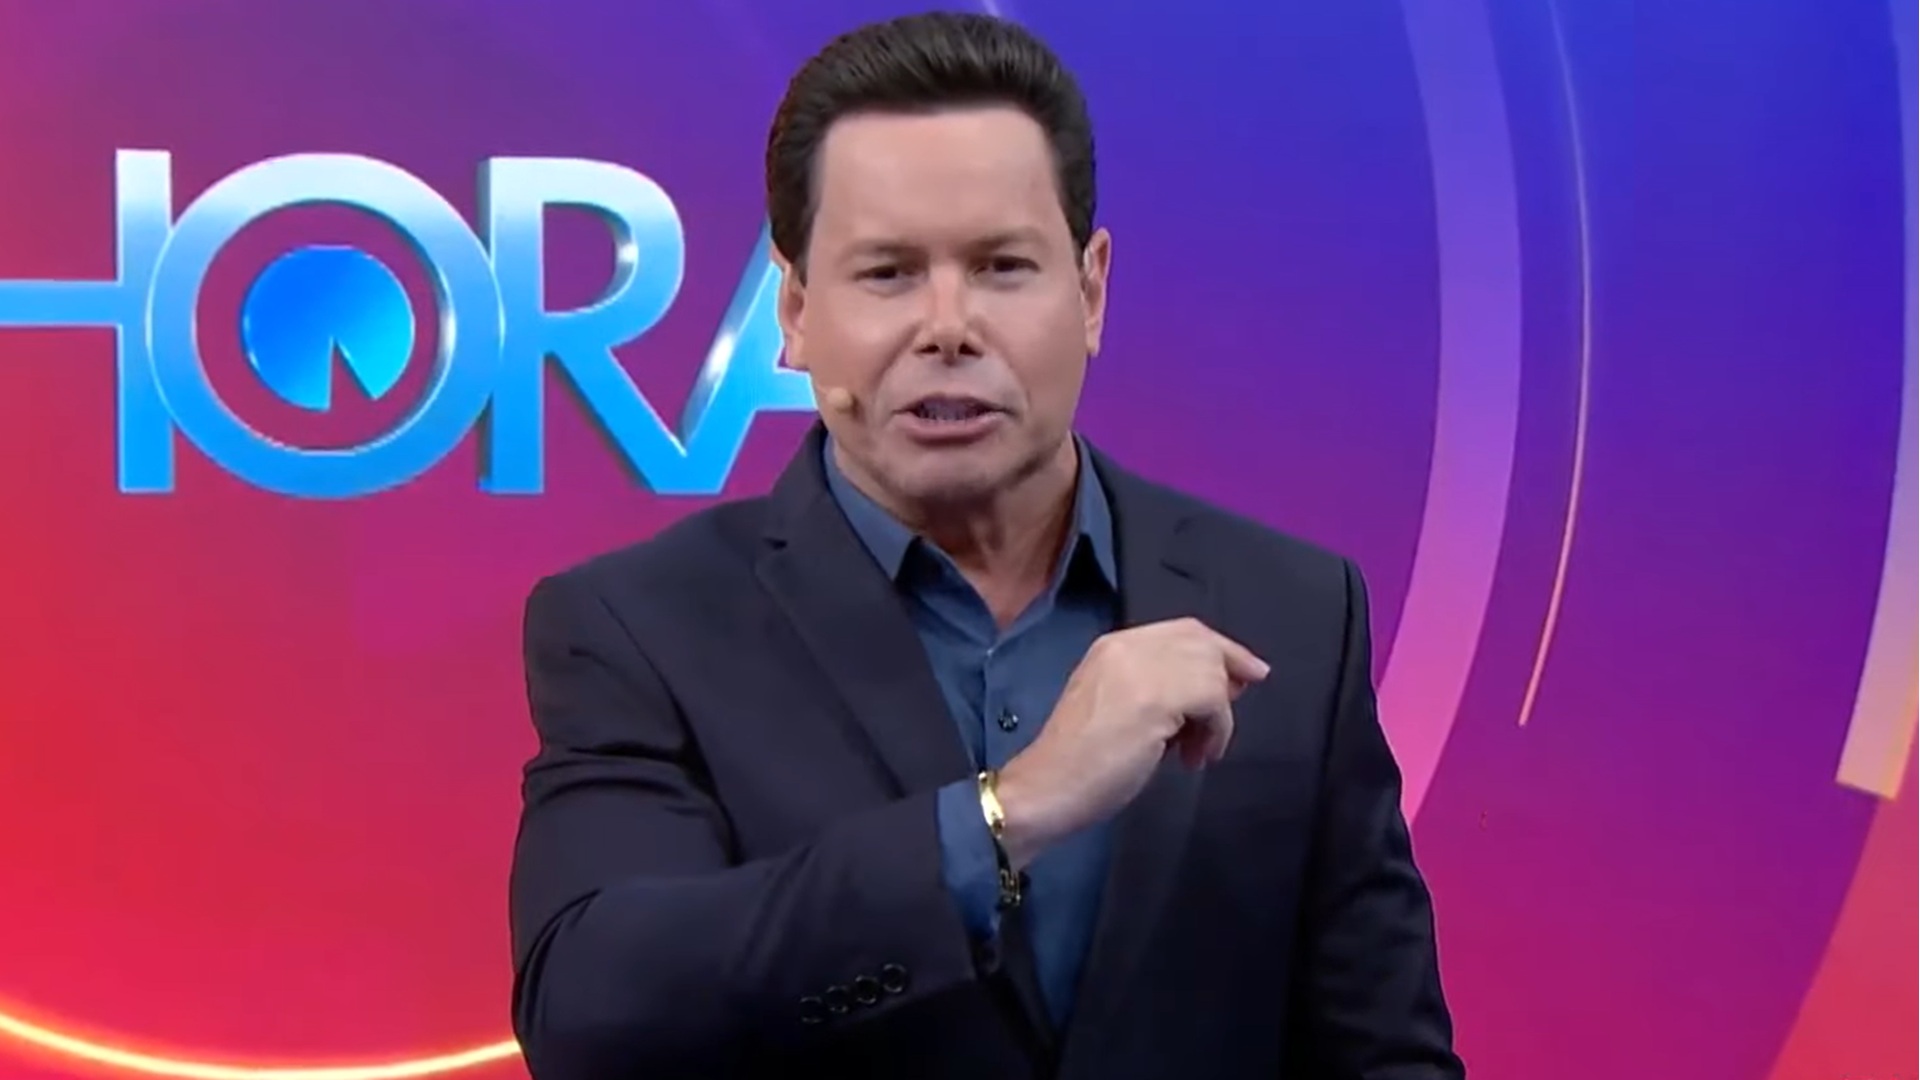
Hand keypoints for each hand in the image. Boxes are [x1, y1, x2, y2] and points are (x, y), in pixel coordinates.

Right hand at [993, 617, 1267, 866]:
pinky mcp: (1157, 698)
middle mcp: (1128, 646)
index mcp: (1112, 645)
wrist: (1047, 785)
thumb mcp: (1117, 706)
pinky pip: (1213, 702)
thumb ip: (1157, 688)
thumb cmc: (1077, 761)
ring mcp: (1142, 668)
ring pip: (1212, 672)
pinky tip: (1195, 756)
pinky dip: (1216, 731)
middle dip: (1230, 672)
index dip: (1221, 649)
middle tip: (1231, 712)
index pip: (1182, 631)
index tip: (1247, 672)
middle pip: (1202, 642)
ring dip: (1217, 715)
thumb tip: (1215, 687)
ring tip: (1197, 750)